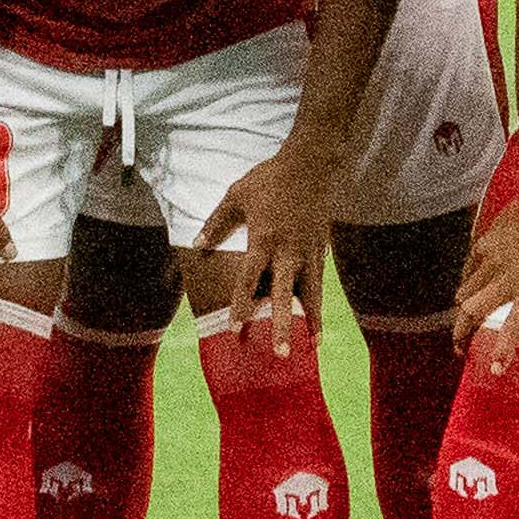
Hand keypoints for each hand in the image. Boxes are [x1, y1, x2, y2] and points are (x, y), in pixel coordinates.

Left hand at [195, 147, 336, 348]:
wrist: (311, 164)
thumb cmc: (269, 178)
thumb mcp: (236, 196)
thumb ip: (216, 223)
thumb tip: (197, 245)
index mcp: (264, 239)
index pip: (249, 280)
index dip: (240, 305)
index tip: (234, 329)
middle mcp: (288, 251)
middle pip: (285, 296)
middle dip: (283, 326)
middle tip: (281, 354)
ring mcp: (308, 251)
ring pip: (311, 294)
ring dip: (311, 321)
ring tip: (313, 347)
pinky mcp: (321, 249)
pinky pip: (319, 282)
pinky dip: (318, 303)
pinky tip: (318, 321)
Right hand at [457, 203, 518, 340]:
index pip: (513, 328)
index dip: (501, 351)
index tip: (494, 369)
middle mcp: (506, 280)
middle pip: (471, 313)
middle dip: (461, 334)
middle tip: (461, 349)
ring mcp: (492, 261)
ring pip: (465, 293)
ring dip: (462, 311)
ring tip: (464, 322)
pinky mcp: (484, 244)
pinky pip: (468, 270)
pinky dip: (466, 282)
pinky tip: (471, 288)